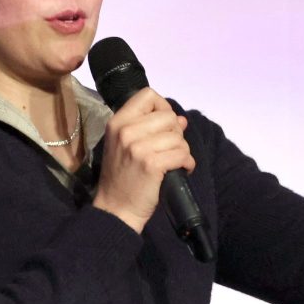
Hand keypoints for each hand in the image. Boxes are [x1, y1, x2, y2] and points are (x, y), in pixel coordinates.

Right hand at [92, 88, 195, 233]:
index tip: (164, 125)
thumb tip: (182, 120)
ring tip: (173, 162)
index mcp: (118, 122)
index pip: (147, 95)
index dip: (163, 107)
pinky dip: (187, 163)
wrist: (116, 208)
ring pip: (178, 137)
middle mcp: (126, 130)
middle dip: (176, 133)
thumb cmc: (123, 176)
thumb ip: (152, 128)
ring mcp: (138, 147)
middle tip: (169, 149)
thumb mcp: (128, 146)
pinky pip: (182, 154)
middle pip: (168, 116)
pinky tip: (181, 170)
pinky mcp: (152, 164)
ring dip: (182, 151)